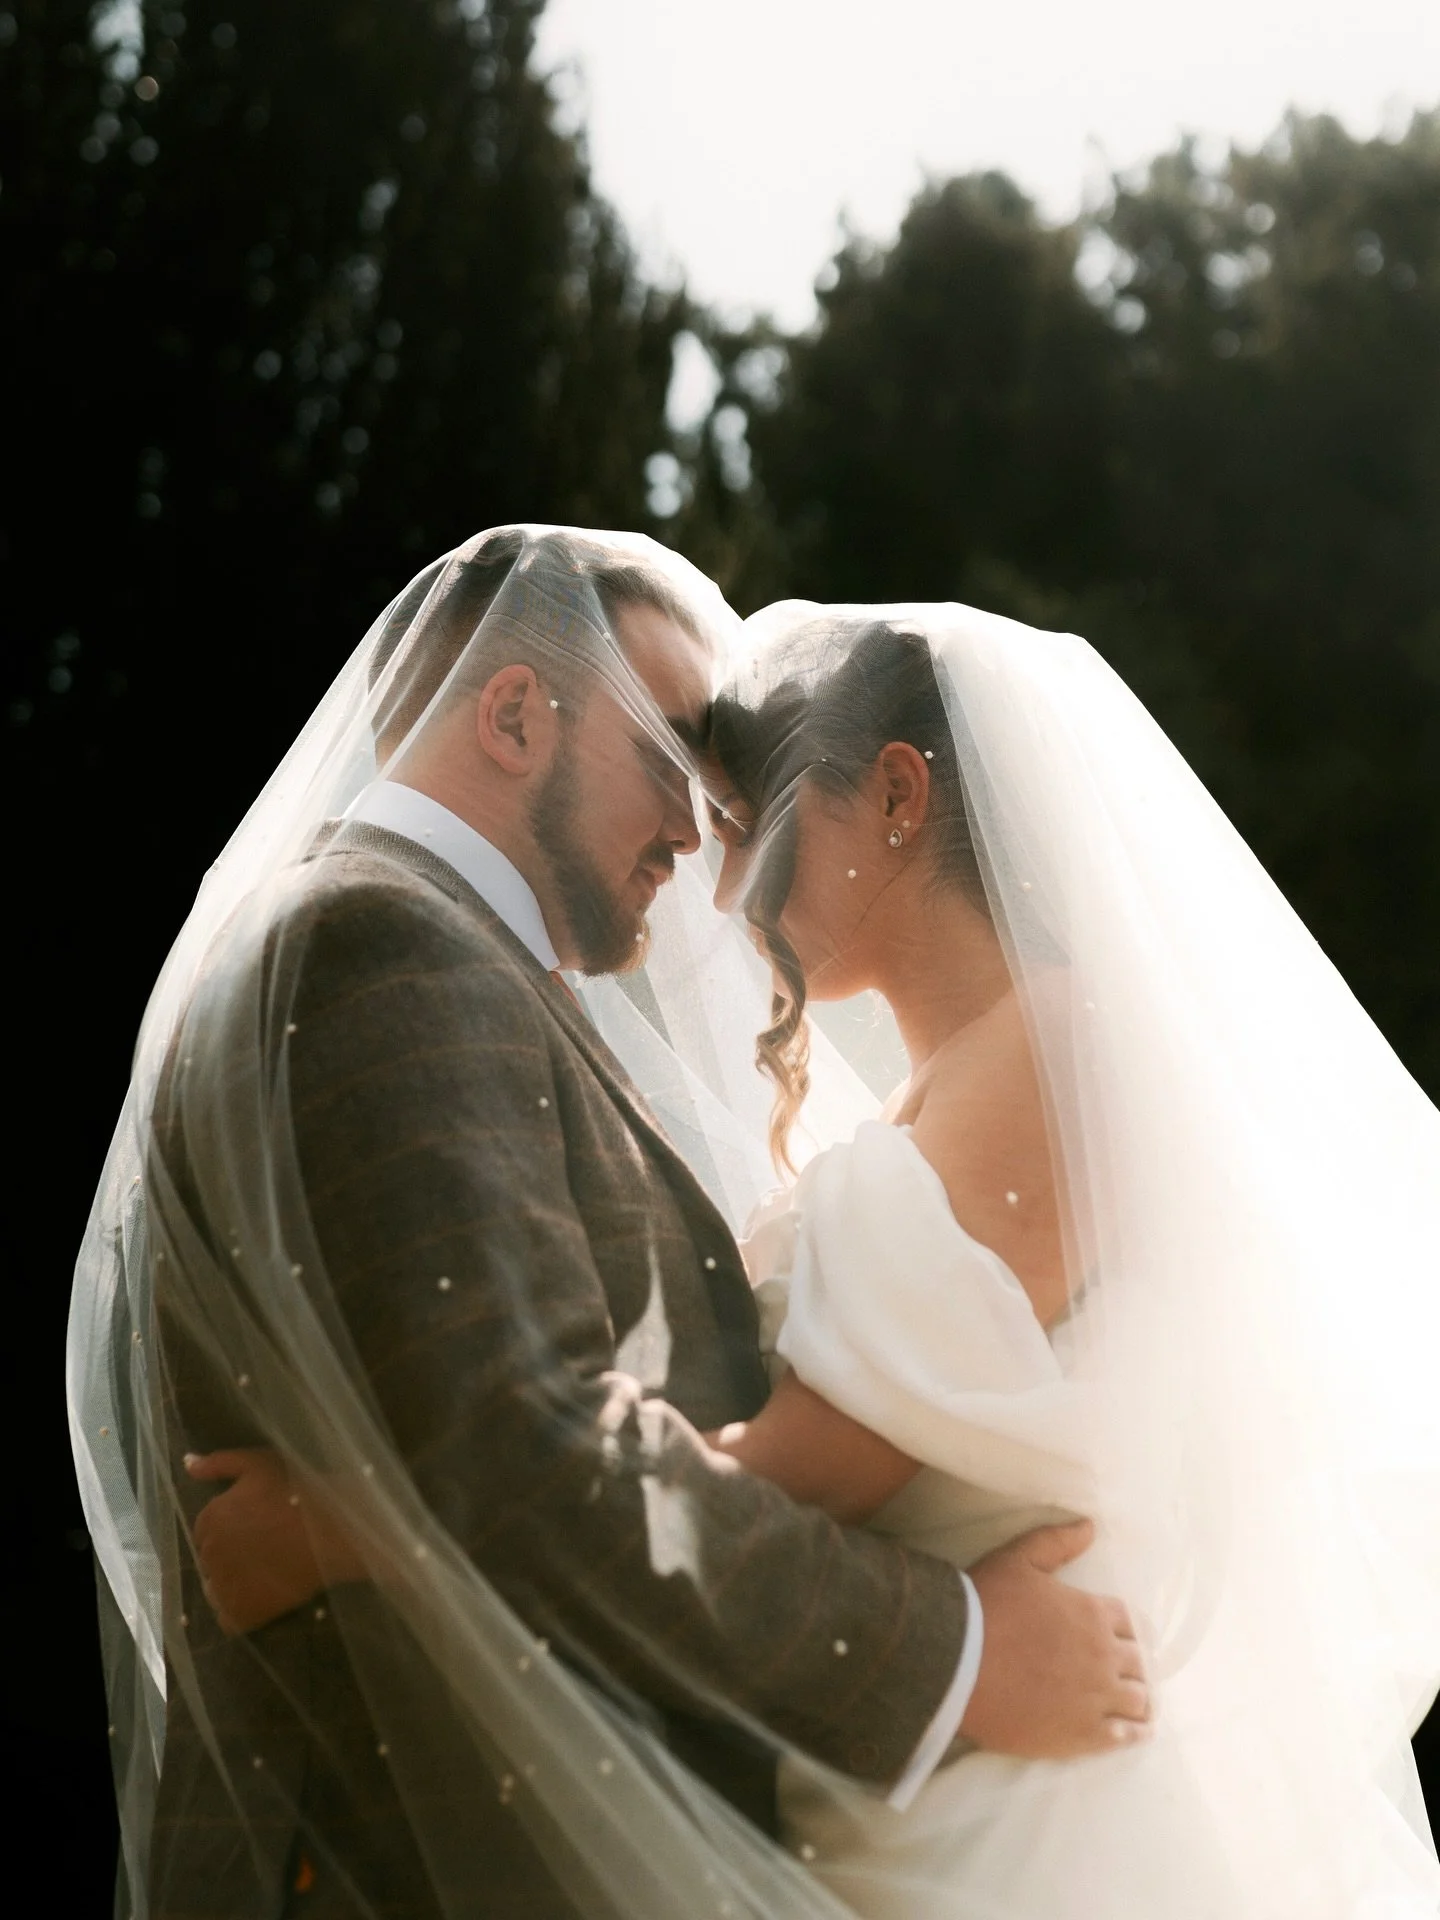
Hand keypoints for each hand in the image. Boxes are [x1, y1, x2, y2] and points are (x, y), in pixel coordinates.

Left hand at [186, 1448, 362, 1635]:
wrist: (332, 1529)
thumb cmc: (296, 1491)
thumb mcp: (257, 1464)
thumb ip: (218, 1463)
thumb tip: (187, 1464)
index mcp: (209, 1519)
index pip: (205, 1531)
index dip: (228, 1529)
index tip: (252, 1528)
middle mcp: (209, 1555)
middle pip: (209, 1561)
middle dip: (229, 1555)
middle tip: (262, 1549)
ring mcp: (224, 1588)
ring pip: (215, 1591)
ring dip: (230, 1585)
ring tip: (262, 1574)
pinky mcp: (243, 1615)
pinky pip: (228, 1620)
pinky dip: (239, 1613)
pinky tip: (261, 1597)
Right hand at [959, 1520, 1150, 1759]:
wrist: (957, 1664)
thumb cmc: (986, 1606)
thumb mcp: (1018, 1559)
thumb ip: (1056, 1542)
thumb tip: (1090, 1526)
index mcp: (1093, 1614)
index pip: (1133, 1622)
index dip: (1132, 1630)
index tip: (1129, 1638)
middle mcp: (1104, 1656)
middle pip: (1141, 1663)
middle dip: (1138, 1665)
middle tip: (1131, 1672)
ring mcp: (1096, 1699)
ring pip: (1139, 1700)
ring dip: (1141, 1698)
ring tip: (1139, 1704)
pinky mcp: (1083, 1735)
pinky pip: (1125, 1736)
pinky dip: (1135, 1732)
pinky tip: (1136, 1732)